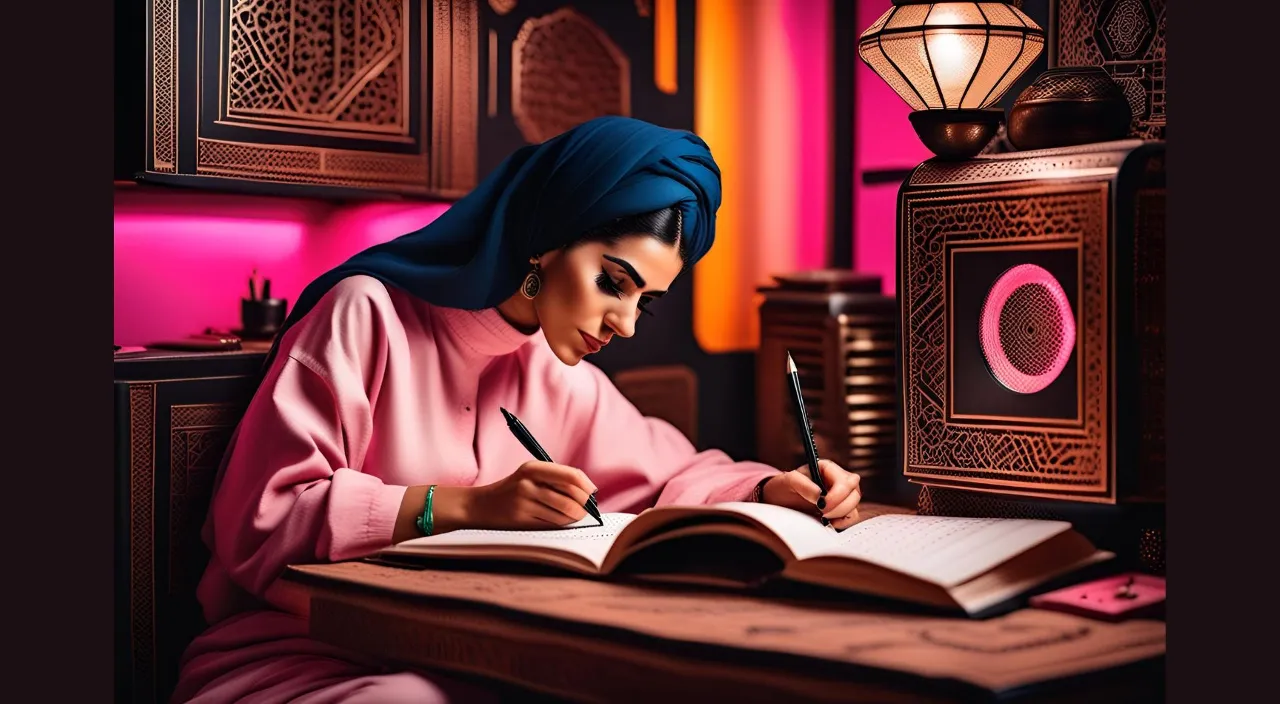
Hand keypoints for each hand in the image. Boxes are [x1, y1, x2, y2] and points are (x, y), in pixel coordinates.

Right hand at [467, 460, 597, 530]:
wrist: (480, 505)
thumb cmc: (513, 490)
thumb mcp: (530, 476)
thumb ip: (555, 480)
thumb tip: (589, 493)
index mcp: (533, 468)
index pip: (571, 476)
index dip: (587, 486)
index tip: (593, 494)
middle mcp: (528, 483)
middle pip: (571, 496)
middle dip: (583, 506)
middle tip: (585, 510)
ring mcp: (524, 502)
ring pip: (564, 513)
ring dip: (574, 518)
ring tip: (572, 517)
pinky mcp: (521, 519)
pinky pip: (552, 524)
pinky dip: (560, 525)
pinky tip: (556, 522)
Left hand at [760, 460, 861, 529]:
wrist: (779, 501)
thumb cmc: (784, 487)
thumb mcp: (788, 481)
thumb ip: (803, 485)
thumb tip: (820, 496)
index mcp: (828, 469)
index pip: (845, 481)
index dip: (838, 494)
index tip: (823, 505)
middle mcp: (838, 482)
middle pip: (854, 494)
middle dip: (840, 507)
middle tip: (822, 514)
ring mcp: (841, 497)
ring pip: (854, 507)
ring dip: (841, 516)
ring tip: (822, 518)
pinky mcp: (840, 512)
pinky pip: (850, 519)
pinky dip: (842, 523)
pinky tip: (828, 523)